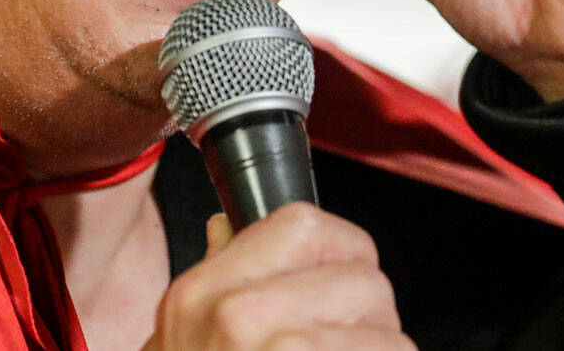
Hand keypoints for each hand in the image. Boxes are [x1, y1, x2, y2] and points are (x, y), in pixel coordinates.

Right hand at [143, 205, 413, 349]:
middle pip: (361, 278)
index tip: (344, 281)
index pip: (304, 224)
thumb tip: (225, 229)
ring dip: (379, 350)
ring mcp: (280, 350)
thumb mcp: (177, 341)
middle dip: (371, 318)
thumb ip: (212, 279)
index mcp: (201, 294)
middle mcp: (237, 318)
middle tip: (348, 344)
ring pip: (386, 330)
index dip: (342, 251)